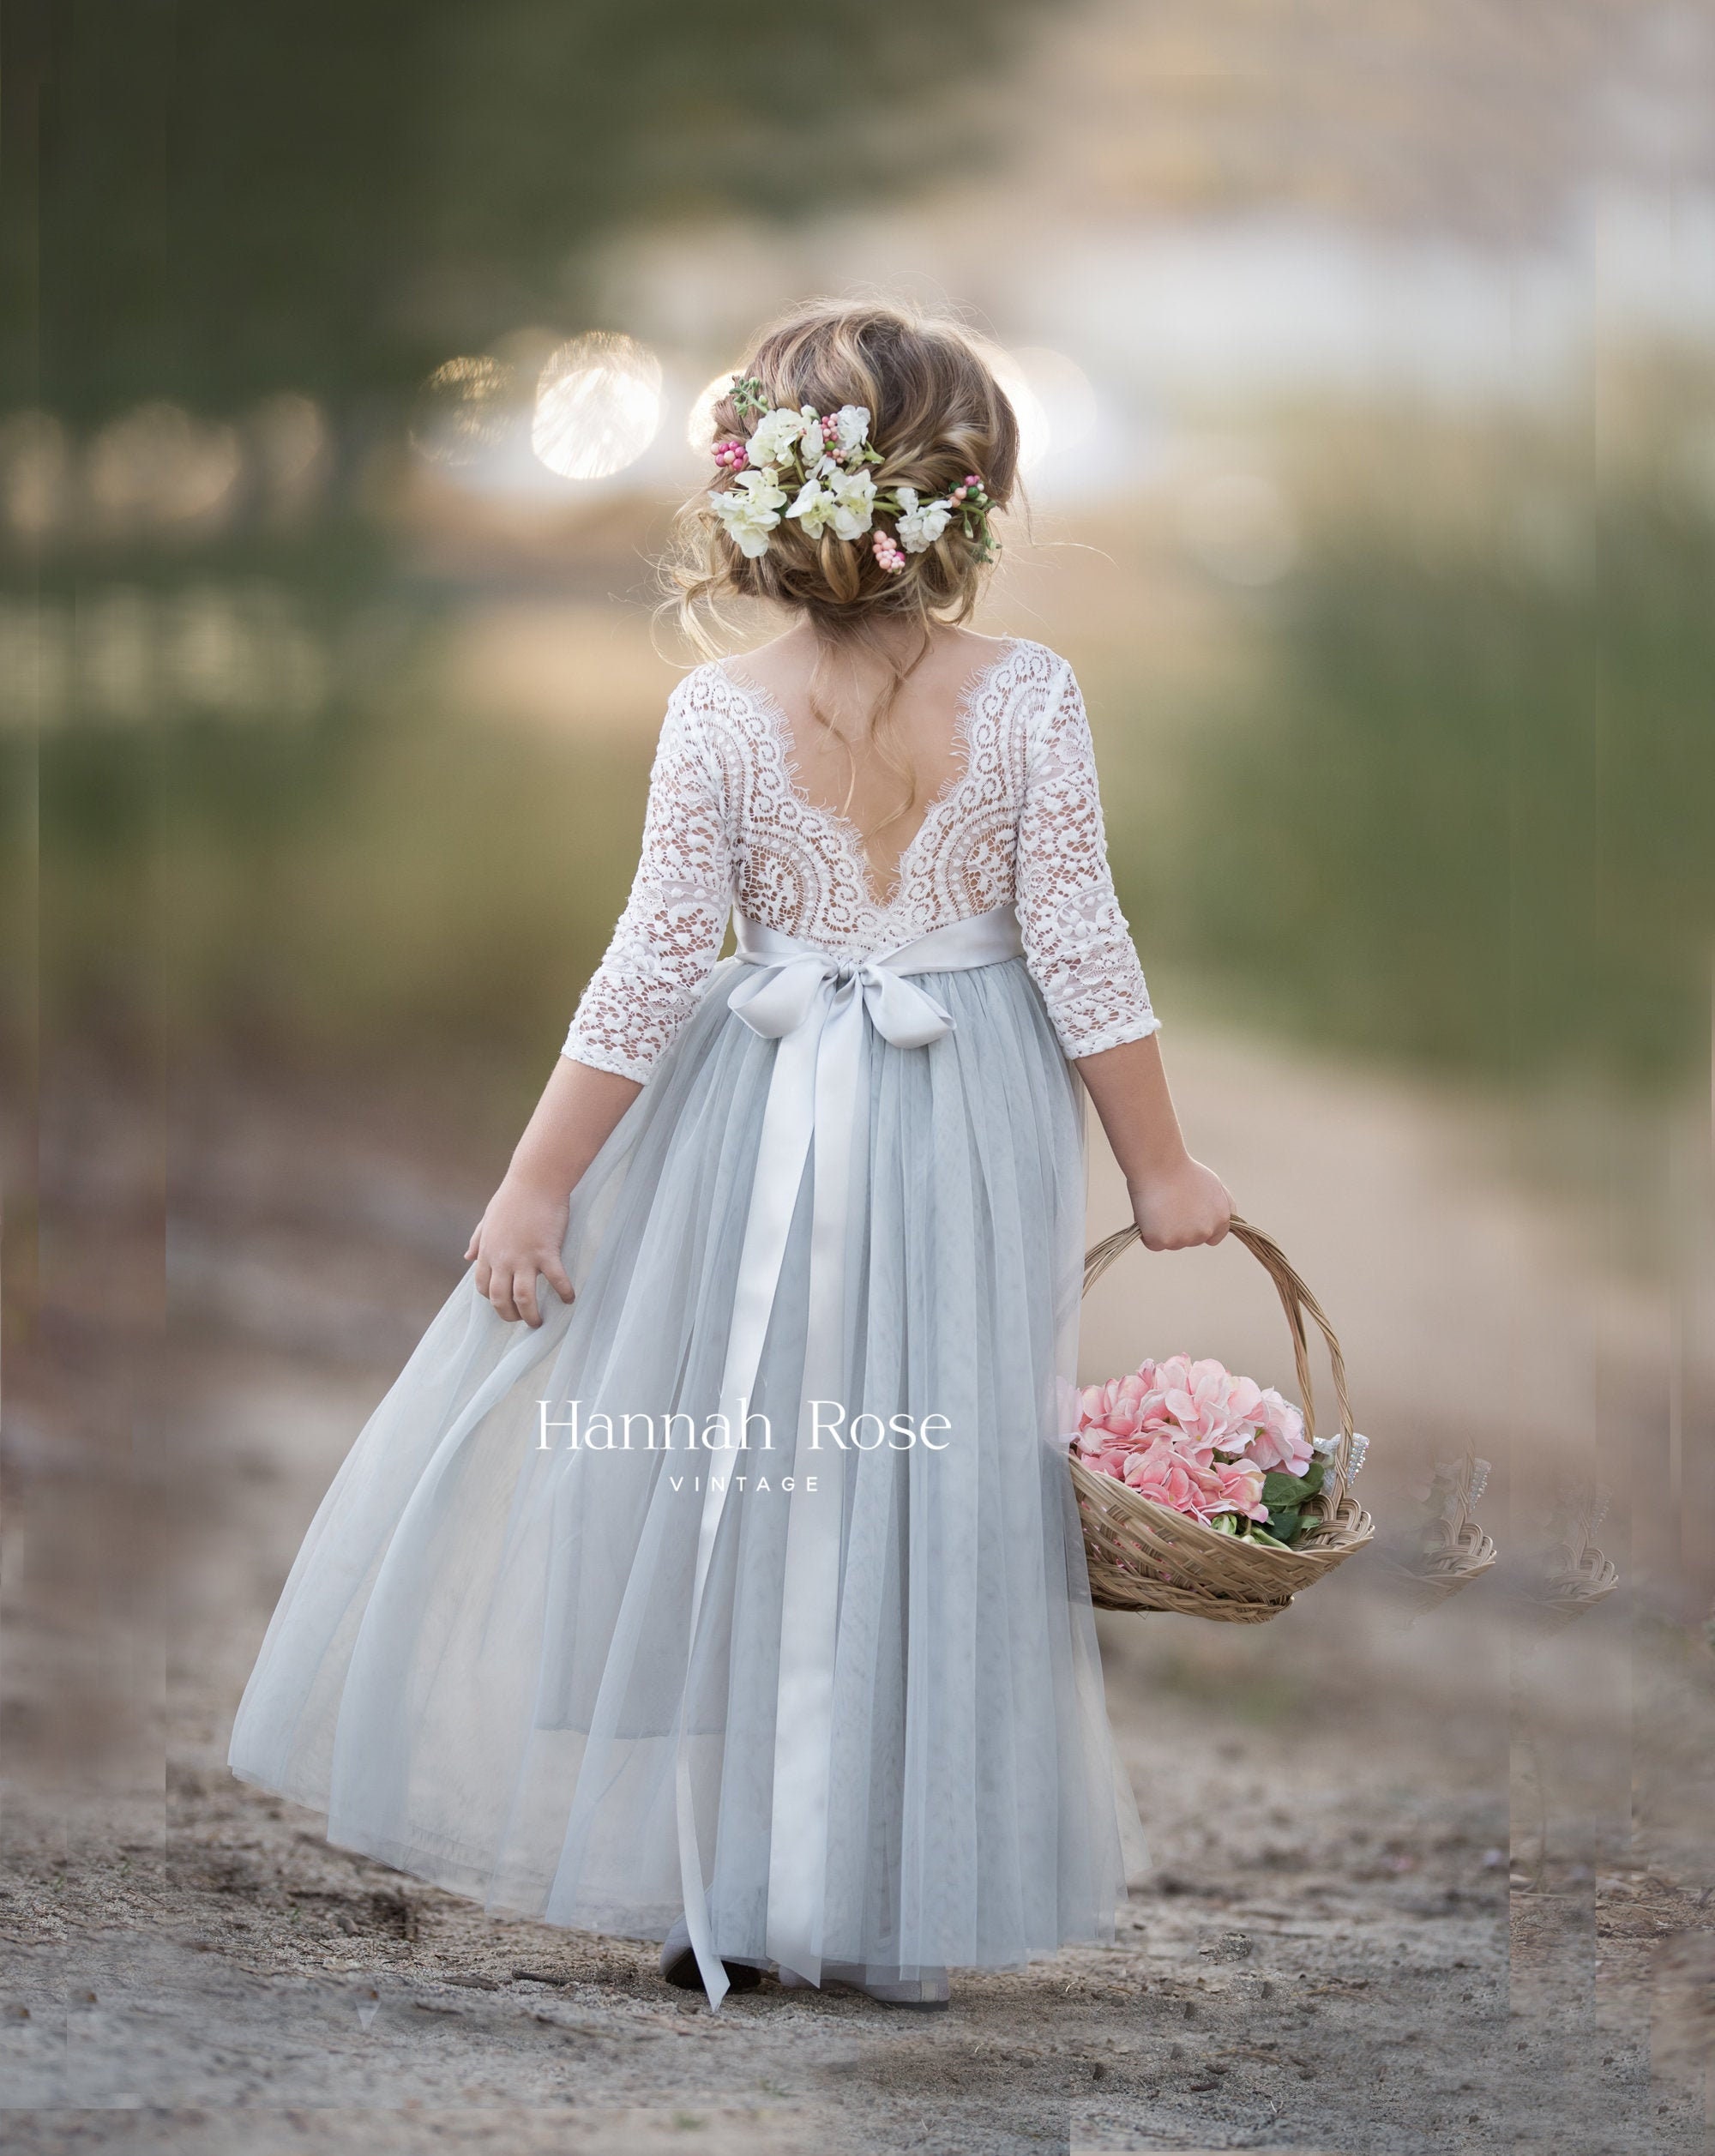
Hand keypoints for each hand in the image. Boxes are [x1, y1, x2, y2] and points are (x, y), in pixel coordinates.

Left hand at [465, 1174, 574, 1325]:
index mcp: (488, 1251)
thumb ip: (477, 1240)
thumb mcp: (488, 1218)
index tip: (505, 1303)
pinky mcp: (546, 1251)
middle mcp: (502, 1259)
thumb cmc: (513, 1196)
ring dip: (531, 1315)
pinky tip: (569, 1299)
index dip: (493, 1300)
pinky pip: (555, 1280)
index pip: (483, 1287)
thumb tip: (467, 1257)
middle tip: (522, 1320)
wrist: (535, 1180)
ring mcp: (524, 1257)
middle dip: (509, 1315)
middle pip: (500, 1299)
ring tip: (539, 1322)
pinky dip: (563, 1293)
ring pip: (523, 1298)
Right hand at [1128, 1156, 1231, 1251]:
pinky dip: (1148, 1232)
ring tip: (1160, 1205)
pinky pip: (1153, 1243)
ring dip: (1164, 1231)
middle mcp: (1204, 1232)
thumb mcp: (1214, 1185)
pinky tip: (1149, 1213)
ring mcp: (1182, 1238)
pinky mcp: (1160, 1241)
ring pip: (1172, 1243)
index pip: (1212, 1238)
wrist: (1160, 1165)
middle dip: (1181, 1229)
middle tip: (1170, 1204)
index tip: (1187, 1214)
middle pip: (1190, 1241)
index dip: (1198, 1227)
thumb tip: (1229, 1221)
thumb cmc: (1184, 1171)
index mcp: (1221, 1219)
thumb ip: (1225, 1206)